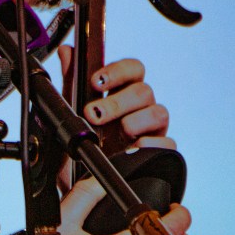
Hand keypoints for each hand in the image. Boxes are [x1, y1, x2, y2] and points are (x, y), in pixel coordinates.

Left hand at [59, 46, 173, 151]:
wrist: (78, 184)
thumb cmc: (81, 144)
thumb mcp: (71, 114)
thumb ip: (71, 82)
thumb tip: (67, 51)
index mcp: (122, 94)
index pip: (133, 70)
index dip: (118, 71)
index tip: (95, 81)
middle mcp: (140, 109)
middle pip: (144, 91)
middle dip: (117, 102)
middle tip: (93, 114)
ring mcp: (152, 131)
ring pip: (159, 113)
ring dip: (135, 121)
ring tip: (117, 132)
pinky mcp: (160, 153)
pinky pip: (168, 144)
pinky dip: (151, 144)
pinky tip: (133, 149)